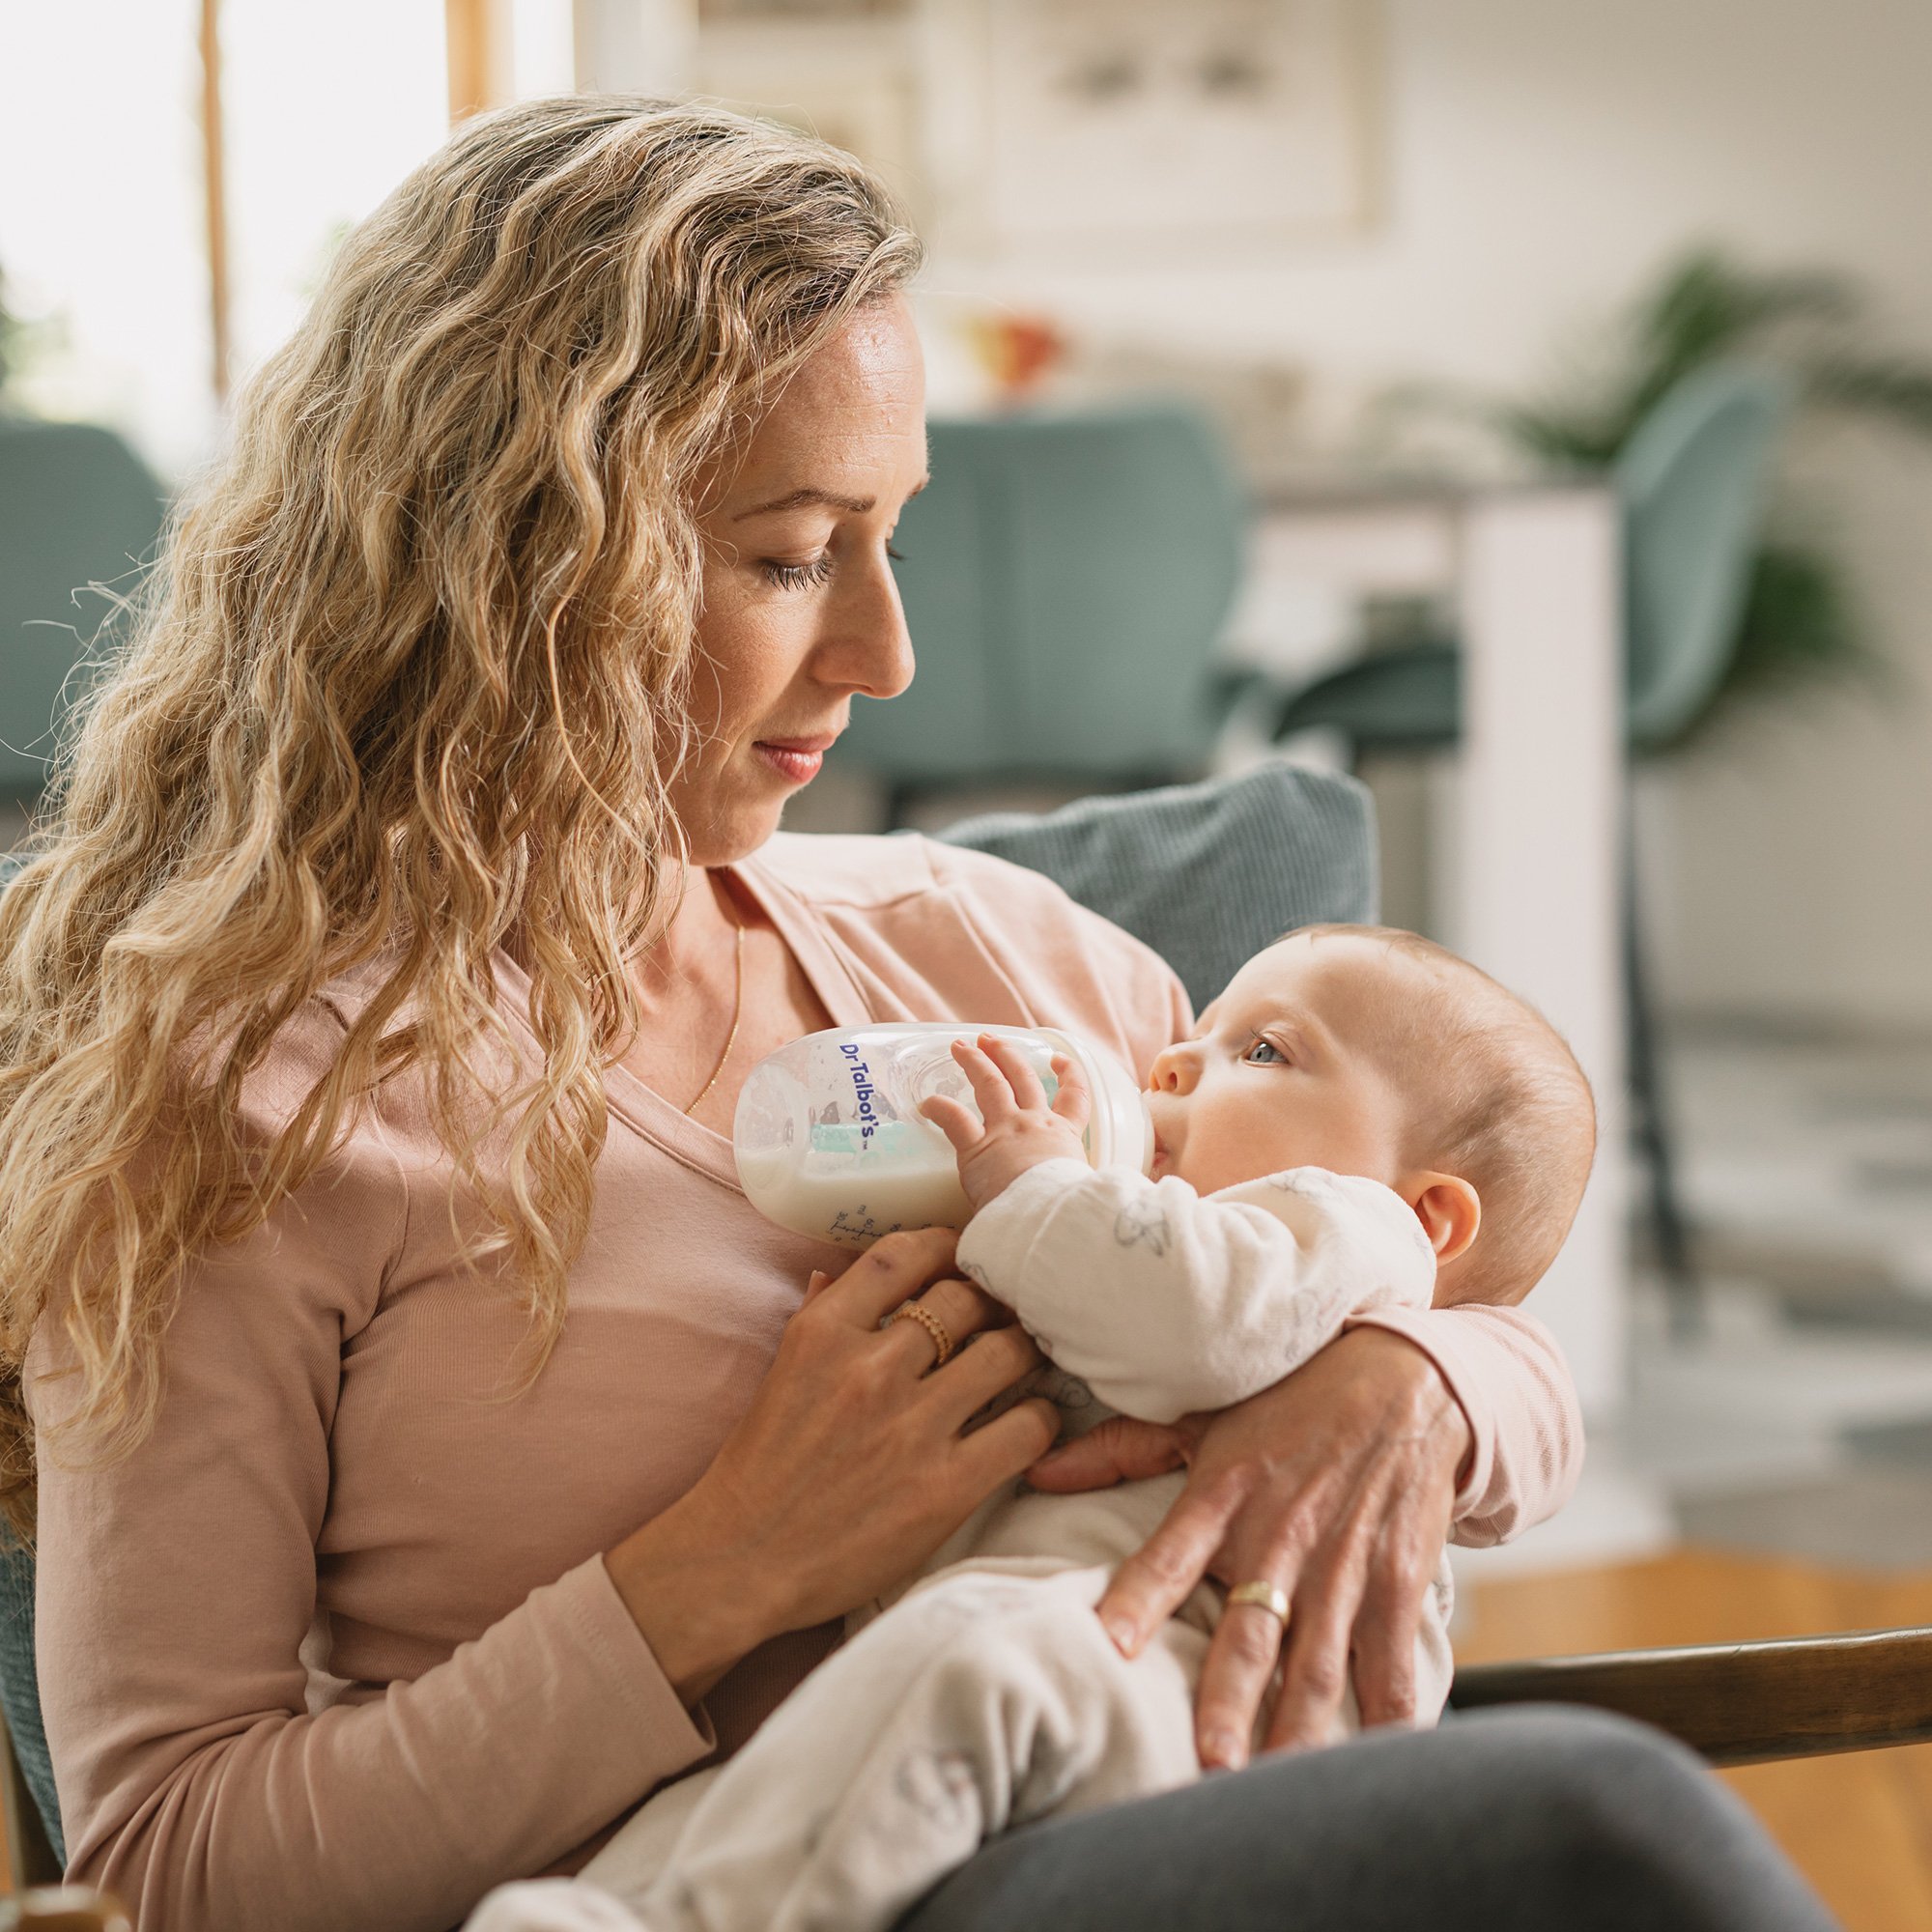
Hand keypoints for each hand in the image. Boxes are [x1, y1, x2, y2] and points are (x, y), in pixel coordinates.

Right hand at [606, 1228, 1059, 1700]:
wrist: (740, 1562)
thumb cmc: (759, 1470)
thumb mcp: (779, 1374)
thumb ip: (816, 1318)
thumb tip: (834, 1271)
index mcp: (822, 1333)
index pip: (903, 1254)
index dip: (946, 1245)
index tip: (964, 1256)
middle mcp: (869, 1369)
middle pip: (965, 1296)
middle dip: (993, 1299)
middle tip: (1008, 1312)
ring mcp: (910, 1427)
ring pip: (1006, 1352)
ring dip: (1024, 1350)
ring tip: (1027, 1359)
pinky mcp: (945, 1487)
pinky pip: (1026, 1427)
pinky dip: (1040, 1417)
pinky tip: (1031, 1420)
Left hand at [920, 1034, 1090, 1211]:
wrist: (1051, 1216)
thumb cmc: (1070, 1211)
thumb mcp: (1083, 1190)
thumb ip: (1077, 1184)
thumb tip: (1083, 1202)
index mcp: (1064, 1136)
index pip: (1074, 1097)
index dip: (1068, 1073)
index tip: (1058, 1060)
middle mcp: (1035, 1124)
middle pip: (1021, 1078)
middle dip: (1005, 1055)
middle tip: (991, 1040)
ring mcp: (1006, 1130)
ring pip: (990, 1085)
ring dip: (975, 1062)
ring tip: (961, 1047)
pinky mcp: (978, 1148)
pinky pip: (954, 1119)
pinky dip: (939, 1107)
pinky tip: (927, 1103)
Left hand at [1025, 1326, 1468, 1768]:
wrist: (1405, 1380)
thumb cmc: (1291, 1399)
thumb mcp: (1203, 1414)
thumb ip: (1119, 1449)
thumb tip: (1038, 1471)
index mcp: (1225, 1494)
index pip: (1172, 1552)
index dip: (1142, 1596)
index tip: (1111, 1644)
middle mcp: (1281, 1537)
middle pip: (1251, 1632)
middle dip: (1232, 1700)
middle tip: (1211, 1760)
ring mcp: (1343, 1567)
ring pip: (1318, 1663)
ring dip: (1299, 1728)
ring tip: (1276, 1783)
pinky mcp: (1397, 1584)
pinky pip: (1392, 1662)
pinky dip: (1390, 1716)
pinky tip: (1376, 1760)